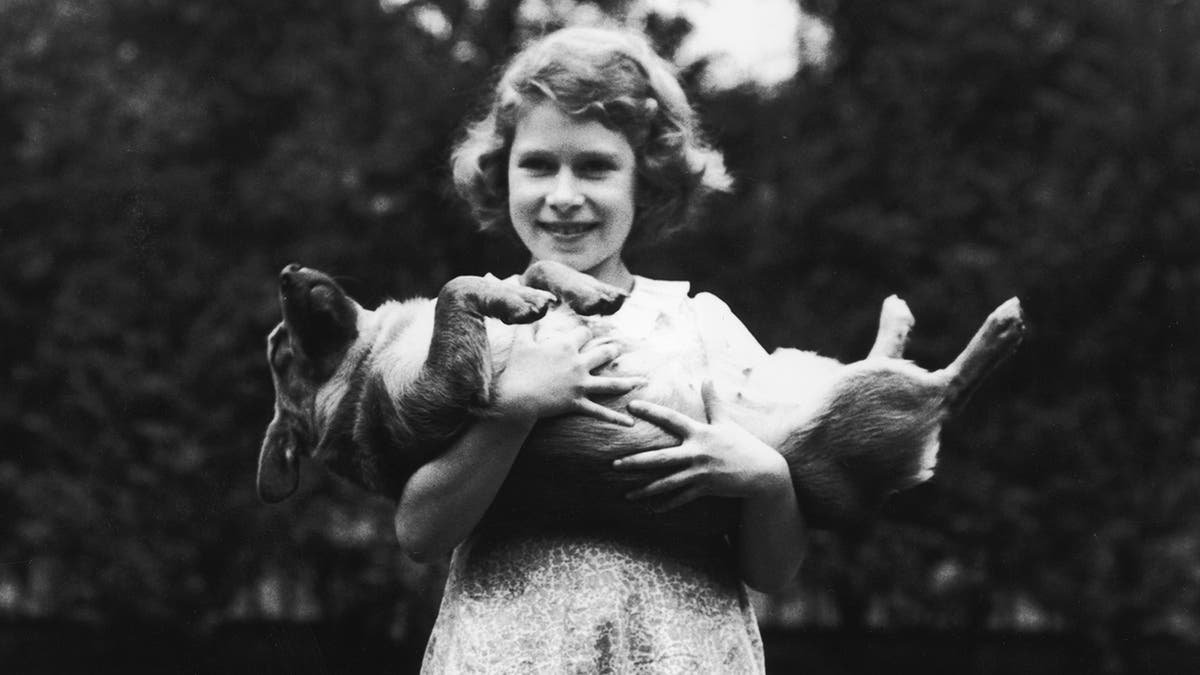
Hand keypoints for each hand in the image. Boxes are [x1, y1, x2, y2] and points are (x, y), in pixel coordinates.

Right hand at [494, 322, 644, 425]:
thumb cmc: (517, 369)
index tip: (587, 333)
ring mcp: (580, 384)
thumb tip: (531, 312)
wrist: (516, 397)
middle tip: (618, 349)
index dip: (586, 332)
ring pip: (611, 383)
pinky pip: (600, 412)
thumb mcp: (521, 343)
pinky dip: (616, 419)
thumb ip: (527, 326)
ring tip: (642, 381)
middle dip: (612, 350)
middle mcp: (578, 363)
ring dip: (628, 382)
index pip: (584, 333)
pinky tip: (631, 422)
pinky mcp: (578, 402)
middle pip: (604, 353)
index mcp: (566, 346)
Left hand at [614, 380, 790, 510]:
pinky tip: (651, 509)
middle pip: (660, 458)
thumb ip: (713, 401)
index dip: (651, 411)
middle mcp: (696, 452)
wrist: (763, 471)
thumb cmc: (743, 443)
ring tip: (627, 495)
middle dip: (636, 462)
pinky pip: (681, 498)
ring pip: (667, 483)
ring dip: (646, 490)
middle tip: (614, 464)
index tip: (631, 406)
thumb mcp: (726, 421)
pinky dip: (665, 505)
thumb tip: (708, 378)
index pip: (670, 419)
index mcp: (699, 433)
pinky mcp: (705, 488)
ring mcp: (700, 472)